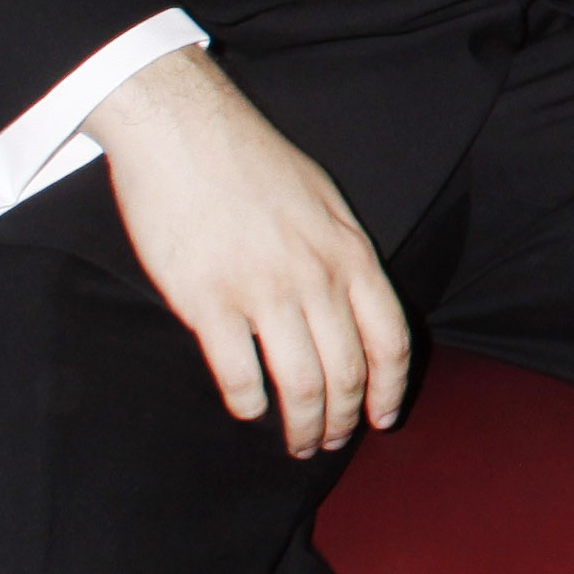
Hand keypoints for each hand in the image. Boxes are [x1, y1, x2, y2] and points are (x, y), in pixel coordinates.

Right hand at [86, 47, 411, 455]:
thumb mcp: (323, 201)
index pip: (389, 340)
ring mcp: (263, 291)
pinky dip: (248, 404)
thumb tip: (351, 302)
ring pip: (299, 385)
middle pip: (346, 373)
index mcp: (350, 253)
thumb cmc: (253, 162)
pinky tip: (247, 409)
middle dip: (341, 419)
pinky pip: (238, 375)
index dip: (389, 389)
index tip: (381, 419)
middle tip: (327, 441)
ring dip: (300, 426)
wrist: (185, 130)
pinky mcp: (207, 301)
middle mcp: (315, 278)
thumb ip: (341, 254)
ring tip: (294, 443)